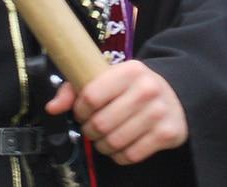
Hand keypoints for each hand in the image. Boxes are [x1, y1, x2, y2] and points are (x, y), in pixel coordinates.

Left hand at [46, 60, 187, 165]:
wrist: (174, 96)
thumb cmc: (131, 88)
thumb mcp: (107, 79)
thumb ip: (75, 89)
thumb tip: (52, 108)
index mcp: (130, 70)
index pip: (91, 95)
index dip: (80, 109)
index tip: (82, 111)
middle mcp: (148, 89)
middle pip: (101, 123)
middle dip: (90, 131)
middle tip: (93, 128)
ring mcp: (160, 112)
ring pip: (115, 142)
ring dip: (103, 146)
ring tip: (105, 138)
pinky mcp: (168, 133)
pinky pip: (131, 155)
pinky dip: (119, 156)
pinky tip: (121, 146)